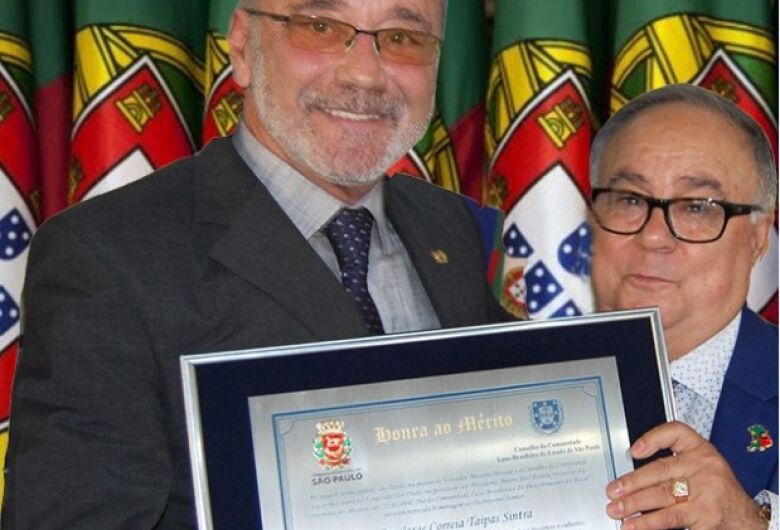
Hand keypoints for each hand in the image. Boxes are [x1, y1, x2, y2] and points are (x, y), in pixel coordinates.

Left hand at [605, 421, 765, 529]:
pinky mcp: (704, 515)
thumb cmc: (717, 490)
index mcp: (702, 451)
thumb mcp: (702, 466)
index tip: (633, 450)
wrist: (745, 517)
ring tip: (616, 510)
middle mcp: (705, 467)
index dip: (652, 438)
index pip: (676, 432)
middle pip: (660, 470)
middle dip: (632, 482)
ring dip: (634, 505)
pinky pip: (670, 518)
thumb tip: (632, 473)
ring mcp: (706, 492)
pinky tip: (634, 525)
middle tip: (612, 491)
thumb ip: (674, 463)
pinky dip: (648, 522)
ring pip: (662, 495)